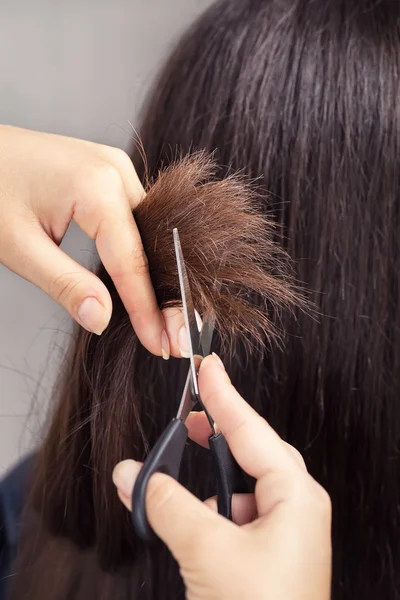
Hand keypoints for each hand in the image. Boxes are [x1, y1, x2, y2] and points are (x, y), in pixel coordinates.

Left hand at [0, 124, 185, 356]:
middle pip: (150, 246)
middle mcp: (116, 170)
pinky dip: (138, 252)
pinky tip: (143, 280)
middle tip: (174, 339)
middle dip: (162, 296)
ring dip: (154, 275)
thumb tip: (102, 319)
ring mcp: (115, 168)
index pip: (131, 262)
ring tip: (164, 317)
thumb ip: (65, 284)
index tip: (162, 344)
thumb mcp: (17, 246)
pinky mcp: (109, 173)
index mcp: (96, 185)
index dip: (147, 309)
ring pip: (147, 233)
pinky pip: (134, 219)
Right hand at [113, 354, 331, 599]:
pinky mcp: (263, 557)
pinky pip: (232, 513)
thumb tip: (133, 475)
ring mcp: (281, 535)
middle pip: (254, 450)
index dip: (226, 396)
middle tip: (193, 407)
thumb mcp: (208, 552)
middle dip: (221, 429)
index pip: (253, 430)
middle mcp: (294, 510)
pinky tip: (182, 508)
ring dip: (206, 472)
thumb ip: (168, 506)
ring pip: (240, 484)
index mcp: (297, 497)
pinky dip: (204, 505)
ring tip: (179, 452)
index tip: (208, 366)